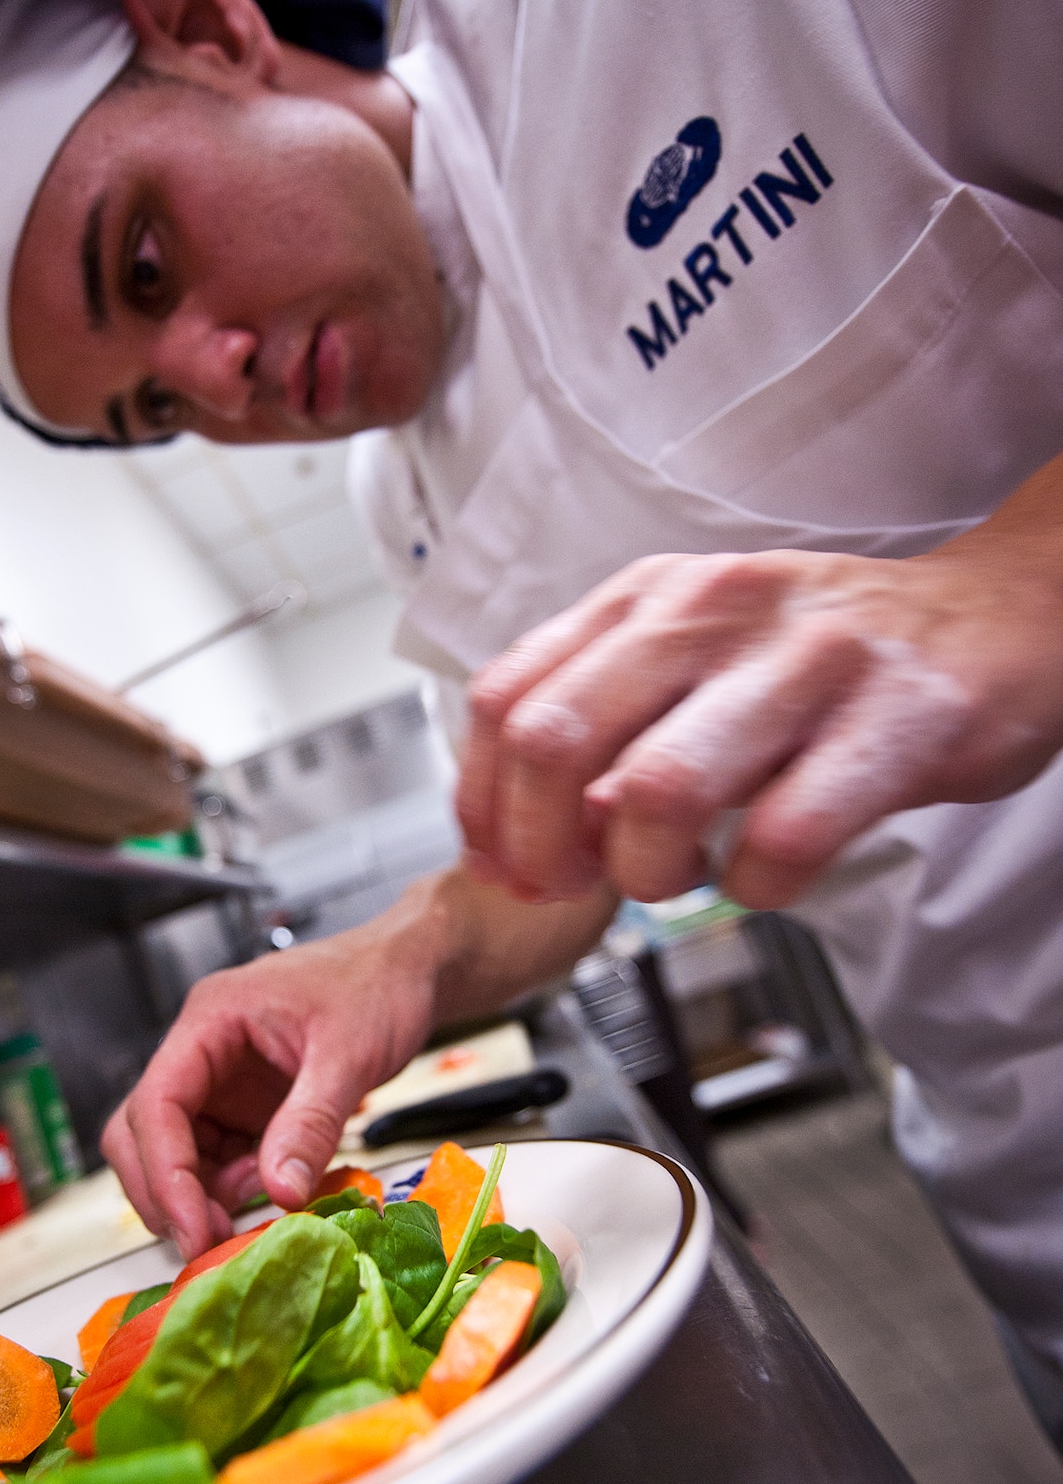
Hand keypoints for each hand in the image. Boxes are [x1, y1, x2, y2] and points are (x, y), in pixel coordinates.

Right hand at [100, 868, 614, 1257]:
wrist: (408, 971)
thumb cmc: (377, 986)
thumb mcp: (349, 1054)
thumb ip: (311, 1122)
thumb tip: (282, 1193)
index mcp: (211, 1020)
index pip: (156, 1103)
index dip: (165, 1173)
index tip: (192, 1227)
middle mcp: (202, 1052)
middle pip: (141, 1133)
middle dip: (167, 1193)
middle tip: (208, 1243)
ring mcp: (219, 1082)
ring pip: (174, 1154)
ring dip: (200, 1196)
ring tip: (255, 1211)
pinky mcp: (243, 1108)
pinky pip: (216, 1160)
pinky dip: (232, 1189)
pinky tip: (273, 1191)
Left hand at [457, 517, 1062, 911]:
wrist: (1000, 619)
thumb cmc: (828, 657)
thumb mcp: (696, 651)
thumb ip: (605, 720)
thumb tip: (517, 829)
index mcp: (649, 597)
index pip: (505, 697)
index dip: (484, 803)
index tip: (505, 863)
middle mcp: (711, 612)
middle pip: (553, 742)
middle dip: (545, 847)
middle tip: (581, 886)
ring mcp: (803, 662)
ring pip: (656, 793)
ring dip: (649, 872)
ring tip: (684, 875)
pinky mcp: (890, 723)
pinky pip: (782, 838)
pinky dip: (755, 886)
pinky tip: (768, 872)